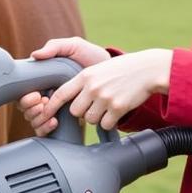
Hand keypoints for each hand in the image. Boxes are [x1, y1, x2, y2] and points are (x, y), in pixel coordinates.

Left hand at [24, 48, 172, 135]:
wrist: (147, 69)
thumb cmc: (121, 69)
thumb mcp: (98, 68)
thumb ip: (81, 81)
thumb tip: (65, 97)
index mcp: (85, 76)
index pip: (61, 94)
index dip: (50, 106)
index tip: (44, 113)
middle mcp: (92, 87)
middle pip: (74, 112)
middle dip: (81, 112)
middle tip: (92, 105)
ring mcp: (105, 98)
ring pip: (89, 119)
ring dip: (97, 117)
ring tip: (107, 105)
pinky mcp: (118, 108)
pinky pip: (106, 124)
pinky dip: (110, 122)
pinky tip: (116, 110)